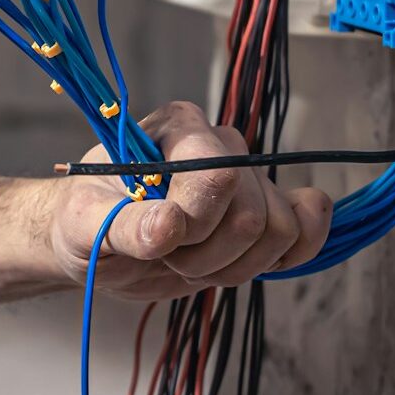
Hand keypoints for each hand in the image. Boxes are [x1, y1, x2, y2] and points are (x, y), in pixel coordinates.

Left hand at [49, 101, 332, 298]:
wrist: (99, 243)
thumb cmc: (85, 220)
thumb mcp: (86, 224)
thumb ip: (123, 224)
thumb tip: (169, 226)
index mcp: (179, 128)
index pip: (219, 174)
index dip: (197, 220)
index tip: (161, 237)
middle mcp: (222, 146)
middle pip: (252, 213)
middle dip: (207, 254)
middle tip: (167, 254)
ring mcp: (248, 181)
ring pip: (280, 230)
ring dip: (233, 266)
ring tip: (190, 261)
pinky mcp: (265, 214)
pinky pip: (309, 227)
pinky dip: (289, 256)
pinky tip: (247, 263)